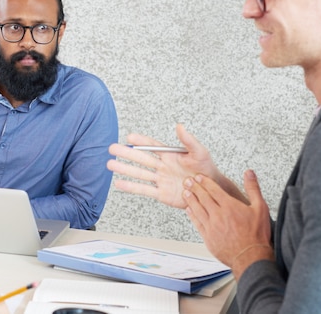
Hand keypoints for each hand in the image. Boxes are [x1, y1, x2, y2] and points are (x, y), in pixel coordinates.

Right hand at [107, 124, 226, 208]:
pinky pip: (144, 189)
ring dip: (124, 169)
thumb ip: (189, 141)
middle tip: (112, 148)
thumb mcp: (200, 153)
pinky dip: (131, 187)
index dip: (141, 141)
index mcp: (170, 155)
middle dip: (127, 153)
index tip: (130, 137)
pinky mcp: (161, 194)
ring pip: (139, 173)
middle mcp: (162, 167)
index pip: (152, 146)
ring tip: (110, 164)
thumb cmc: (206, 170)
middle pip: (141, 158)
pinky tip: (119, 183)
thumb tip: (180, 126)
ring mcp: (160, 180)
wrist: (210, 191)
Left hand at [183, 170, 273, 278]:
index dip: (205, 182)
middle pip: (203, 197)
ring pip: (197, 209)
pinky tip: (189, 210)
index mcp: (230, 206)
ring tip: (185, 192)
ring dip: (191, 199)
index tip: (199, 177)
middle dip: (194, 188)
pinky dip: (192, 215)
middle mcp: (218, 215)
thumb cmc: (257, 235)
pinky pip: (197, 223)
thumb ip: (253, 188)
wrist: (251, 257)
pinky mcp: (208, 238)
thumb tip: (249, 173)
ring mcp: (212, 227)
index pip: (213, 190)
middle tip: (187, 181)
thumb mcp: (260, 208)